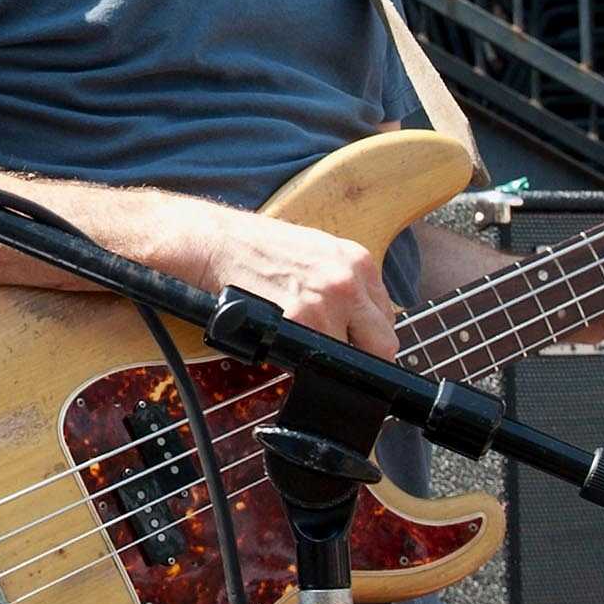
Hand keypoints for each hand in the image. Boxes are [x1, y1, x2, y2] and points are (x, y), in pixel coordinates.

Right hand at [180, 201, 397, 358]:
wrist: (216, 243)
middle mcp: (348, 282)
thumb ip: (345, 281)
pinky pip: (315, 360)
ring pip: (349, 358)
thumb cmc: (257, 248)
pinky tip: (286, 344)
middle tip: (340, 358)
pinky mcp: (299, 324)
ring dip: (328, 358)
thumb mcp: (317, 251)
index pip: (387, 316)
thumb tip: (360, 318)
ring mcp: (325, 305)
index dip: (370, 335)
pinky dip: (302, 360)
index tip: (357, 343)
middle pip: (382, 343)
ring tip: (302, 345)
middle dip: (362, 355)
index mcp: (358, 261)